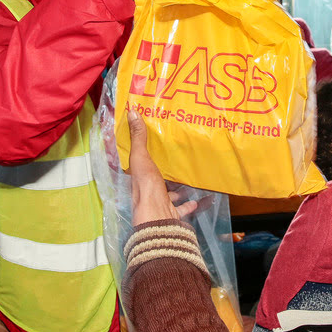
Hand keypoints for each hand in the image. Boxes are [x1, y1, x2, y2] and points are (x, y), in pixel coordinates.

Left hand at [128, 109, 197, 225]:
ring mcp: (160, 204)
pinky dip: (190, 204)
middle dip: (165, 173)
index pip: (140, 165)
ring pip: (169, 194)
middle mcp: (147, 192)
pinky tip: (199, 199)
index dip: (146, 156)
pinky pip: (182, 209)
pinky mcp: (172, 215)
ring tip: (188, 178)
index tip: (156, 145)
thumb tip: (131, 111)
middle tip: (176, 161)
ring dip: (178, 189)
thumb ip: (139, 137)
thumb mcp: (141, 158)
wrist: (158, 219)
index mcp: (138, 178)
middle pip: (156, 179)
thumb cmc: (147, 188)